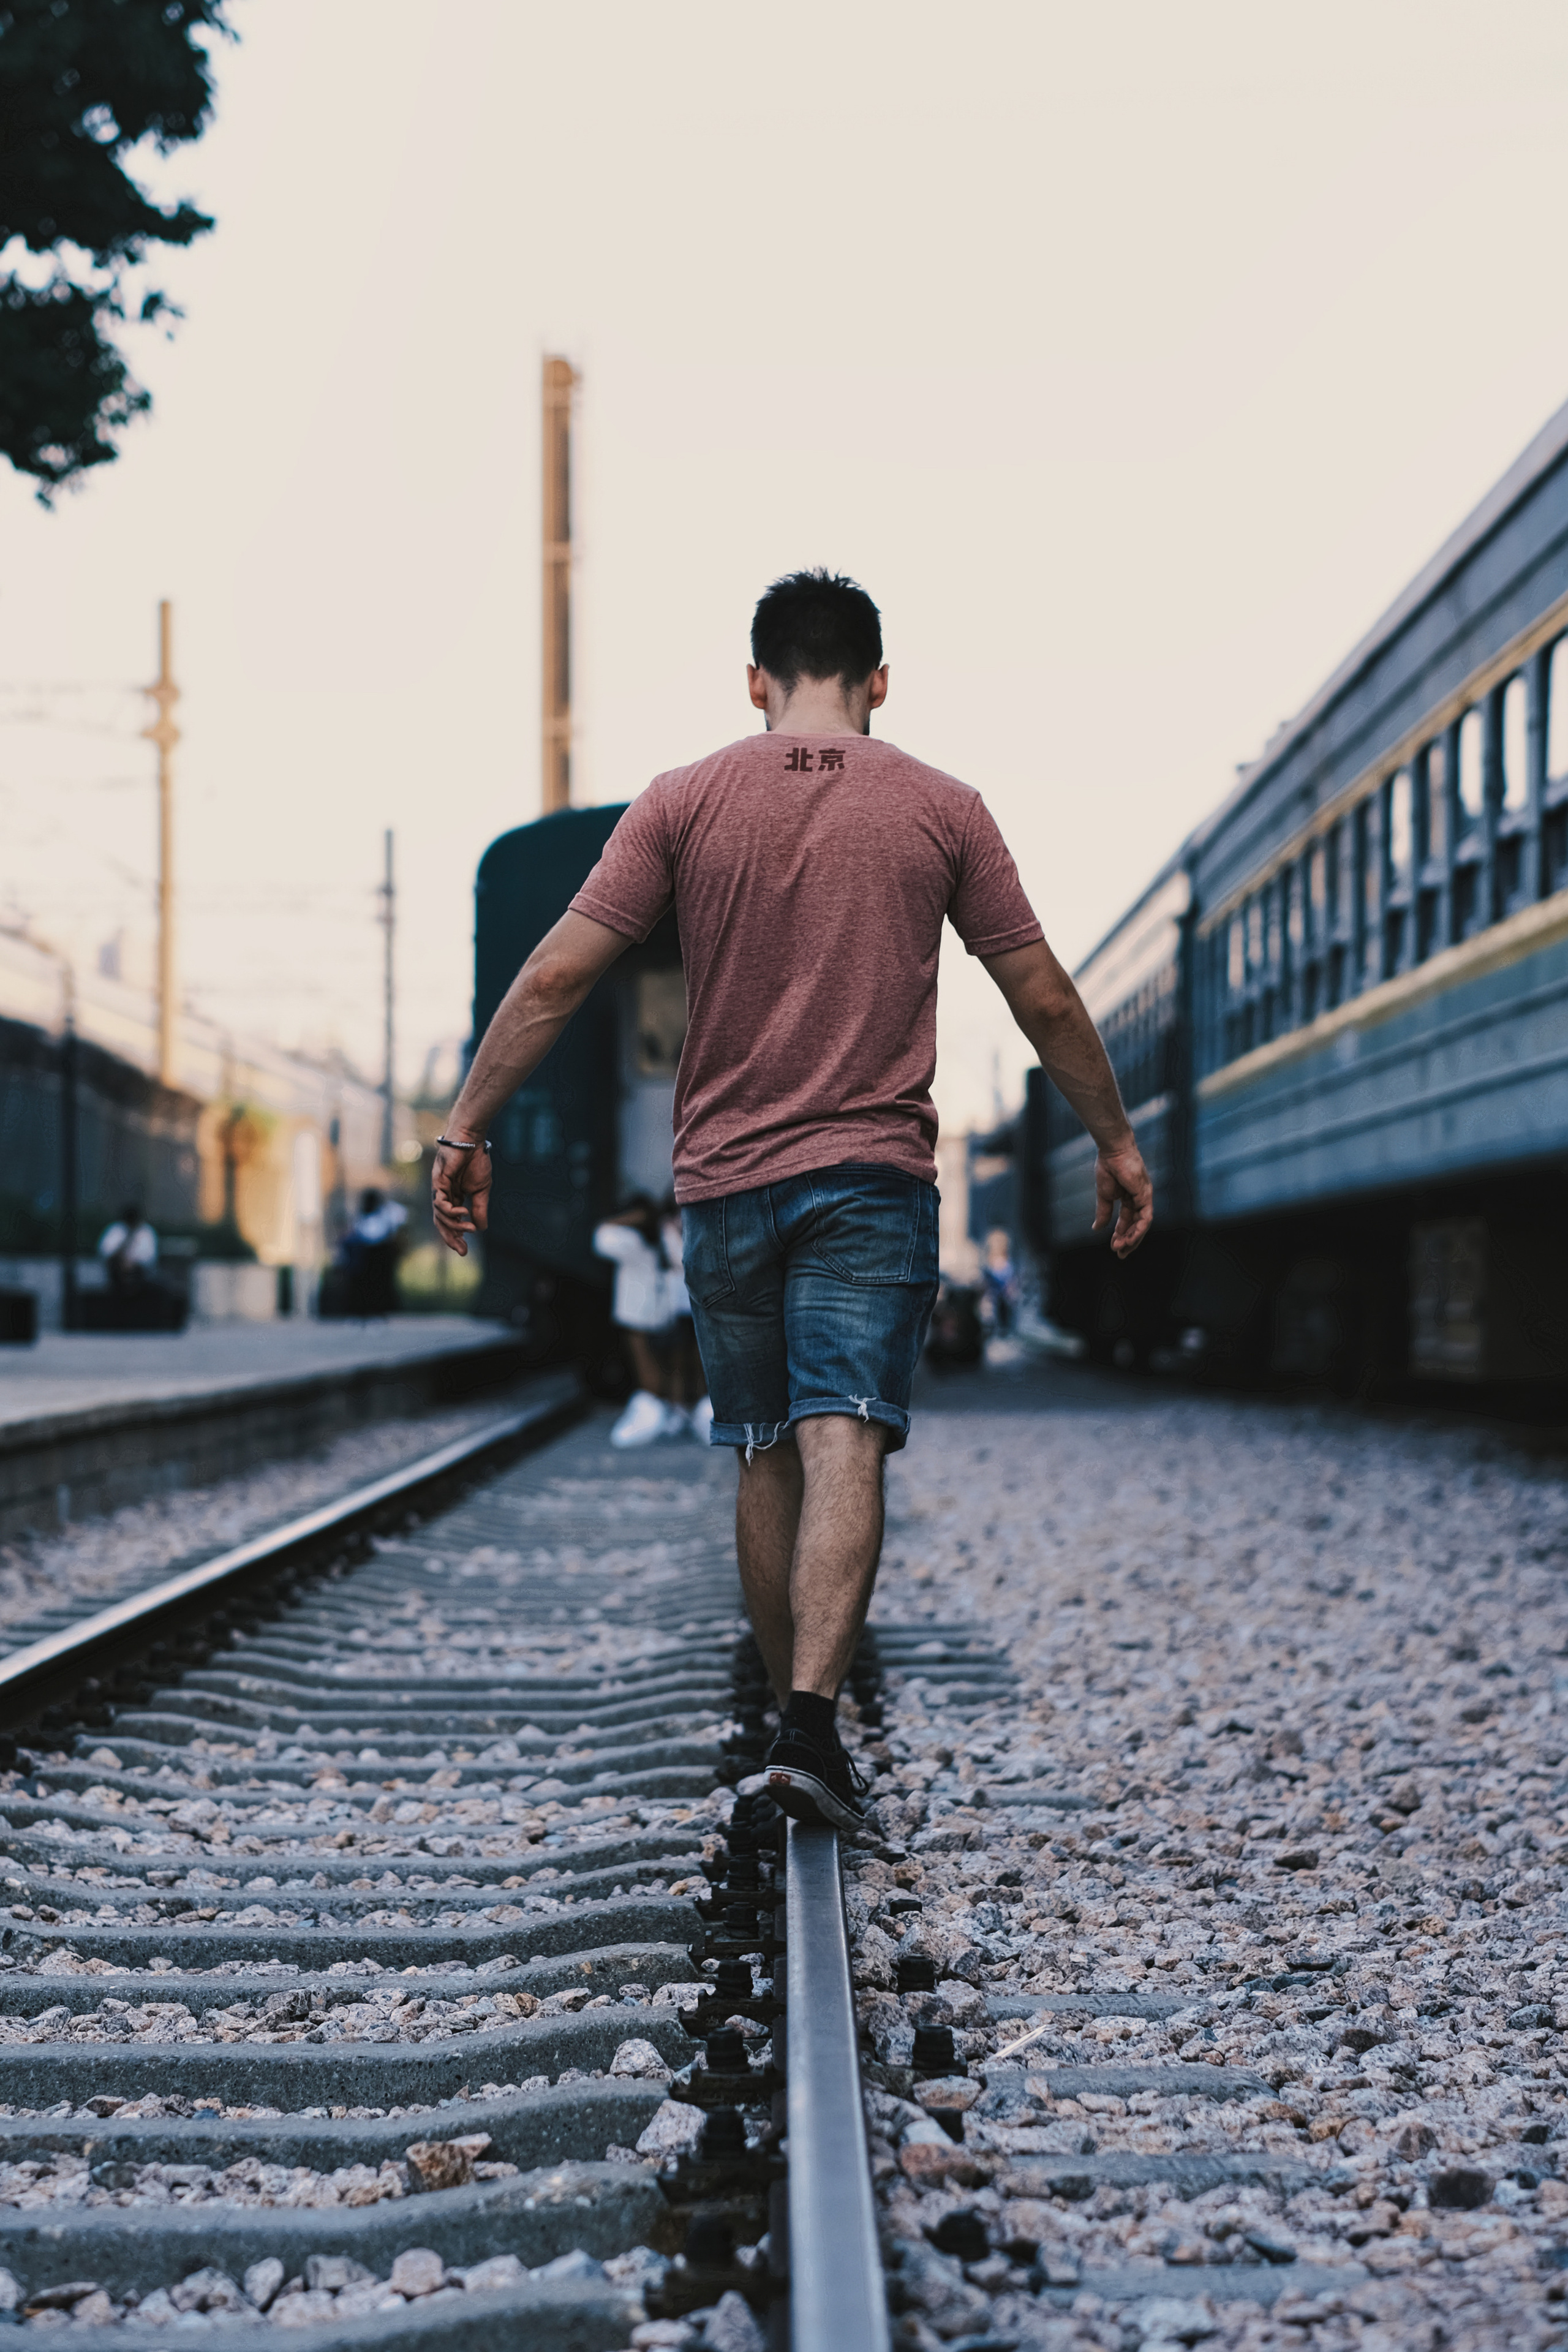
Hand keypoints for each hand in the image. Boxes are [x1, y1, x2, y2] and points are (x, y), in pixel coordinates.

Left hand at [432, 1142, 491, 1257]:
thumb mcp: (481, 1191)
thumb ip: (479, 1209)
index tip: (465, 1250)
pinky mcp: (437, 1182)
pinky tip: (462, 1211)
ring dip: (454, 1225)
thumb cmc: (476, 1161)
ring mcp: (439, 1189)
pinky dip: (450, 1210)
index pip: (452, 1222)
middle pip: (442, 1223)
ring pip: (439, 1215)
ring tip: (469, 1227)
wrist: (471, 1141)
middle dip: (451, 1238)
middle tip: (462, 1250)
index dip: (457, 1236)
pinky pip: (439, 1202)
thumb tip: (480, 1229)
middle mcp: (444, 1196)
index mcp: (454, 1198)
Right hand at [1092, 1136, 1151, 1257]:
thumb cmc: (1108, 1167)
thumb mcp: (1104, 1195)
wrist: (1112, 1151)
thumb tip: (1097, 1229)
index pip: (1128, 1220)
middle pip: (1137, 1225)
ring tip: (1121, 1249)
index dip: (1121, 1234)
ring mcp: (1144, 1197)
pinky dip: (1138, 1229)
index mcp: (1129, 1198)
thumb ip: (1103, 1212)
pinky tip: (1129, 1238)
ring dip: (1132, 1238)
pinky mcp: (1146, 1196)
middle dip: (1129, 1241)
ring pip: (1142, 1224)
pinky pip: (1145, 1218)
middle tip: (1120, 1254)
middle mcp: (1139, 1199)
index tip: (1113, 1247)